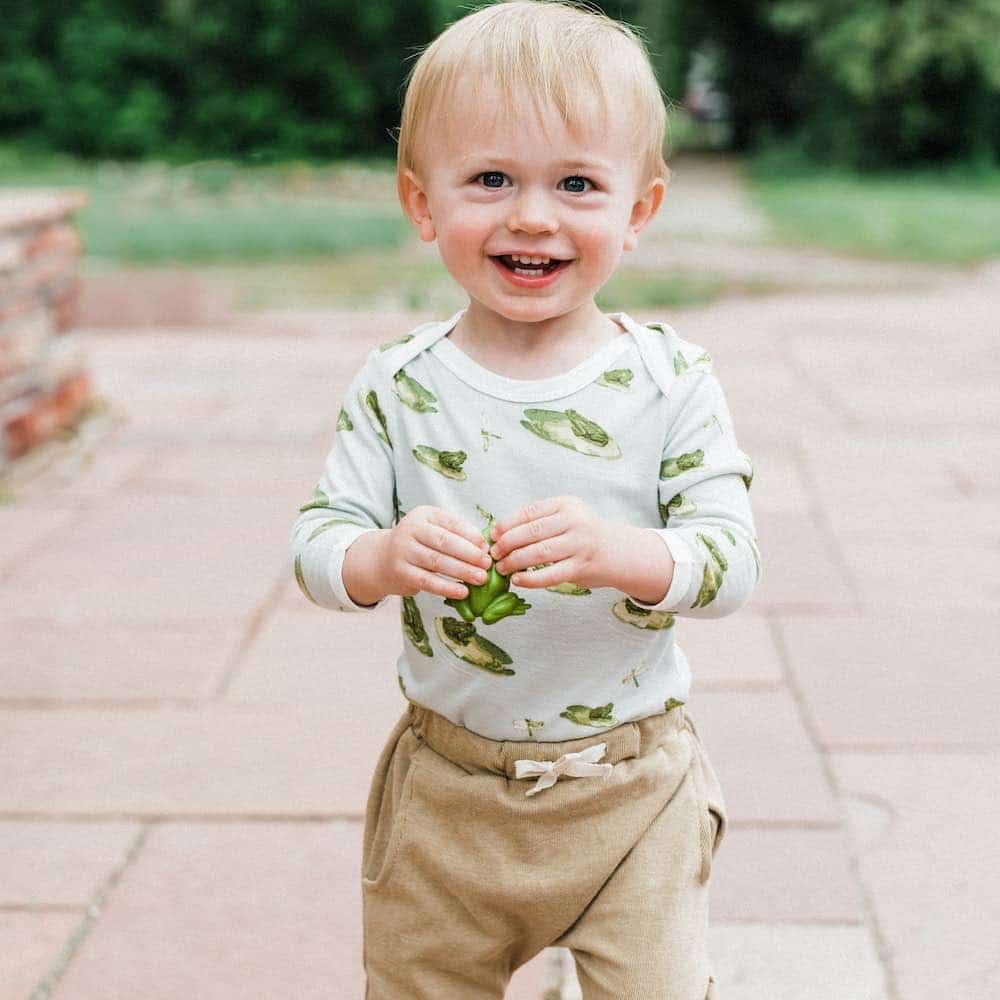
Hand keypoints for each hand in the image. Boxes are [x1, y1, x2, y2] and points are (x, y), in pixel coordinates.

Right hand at [381, 505, 492, 600]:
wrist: (382, 559)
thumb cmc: (419, 544)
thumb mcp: (434, 531)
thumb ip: (458, 536)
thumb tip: (484, 548)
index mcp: (423, 515)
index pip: (450, 522)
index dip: (470, 535)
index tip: (486, 547)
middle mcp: (410, 529)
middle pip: (444, 542)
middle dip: (469, 554)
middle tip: (487, 564)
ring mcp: (403, 551)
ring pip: (437, 562)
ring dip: (462, 571)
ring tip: (480, 578)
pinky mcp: (401, 572)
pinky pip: (427, 581)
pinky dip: (447, 588)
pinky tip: (463, 592)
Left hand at [488, 495, 614, 589]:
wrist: (618, 552)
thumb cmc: (584, 535)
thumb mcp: (567, 517)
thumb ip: (540, 521)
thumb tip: (500, 532)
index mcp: (566, 505)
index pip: (529, 512)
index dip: (507, 524)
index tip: (493, 535)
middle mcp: (574, 521)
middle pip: (531, 532)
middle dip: (507, 544)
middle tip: (494, 554)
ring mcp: (579, 545)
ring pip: (538, 553)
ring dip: (514, 562)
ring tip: (502, 568)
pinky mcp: (581, 567)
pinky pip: (550, 575)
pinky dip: (530, 579)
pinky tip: (518, 580)